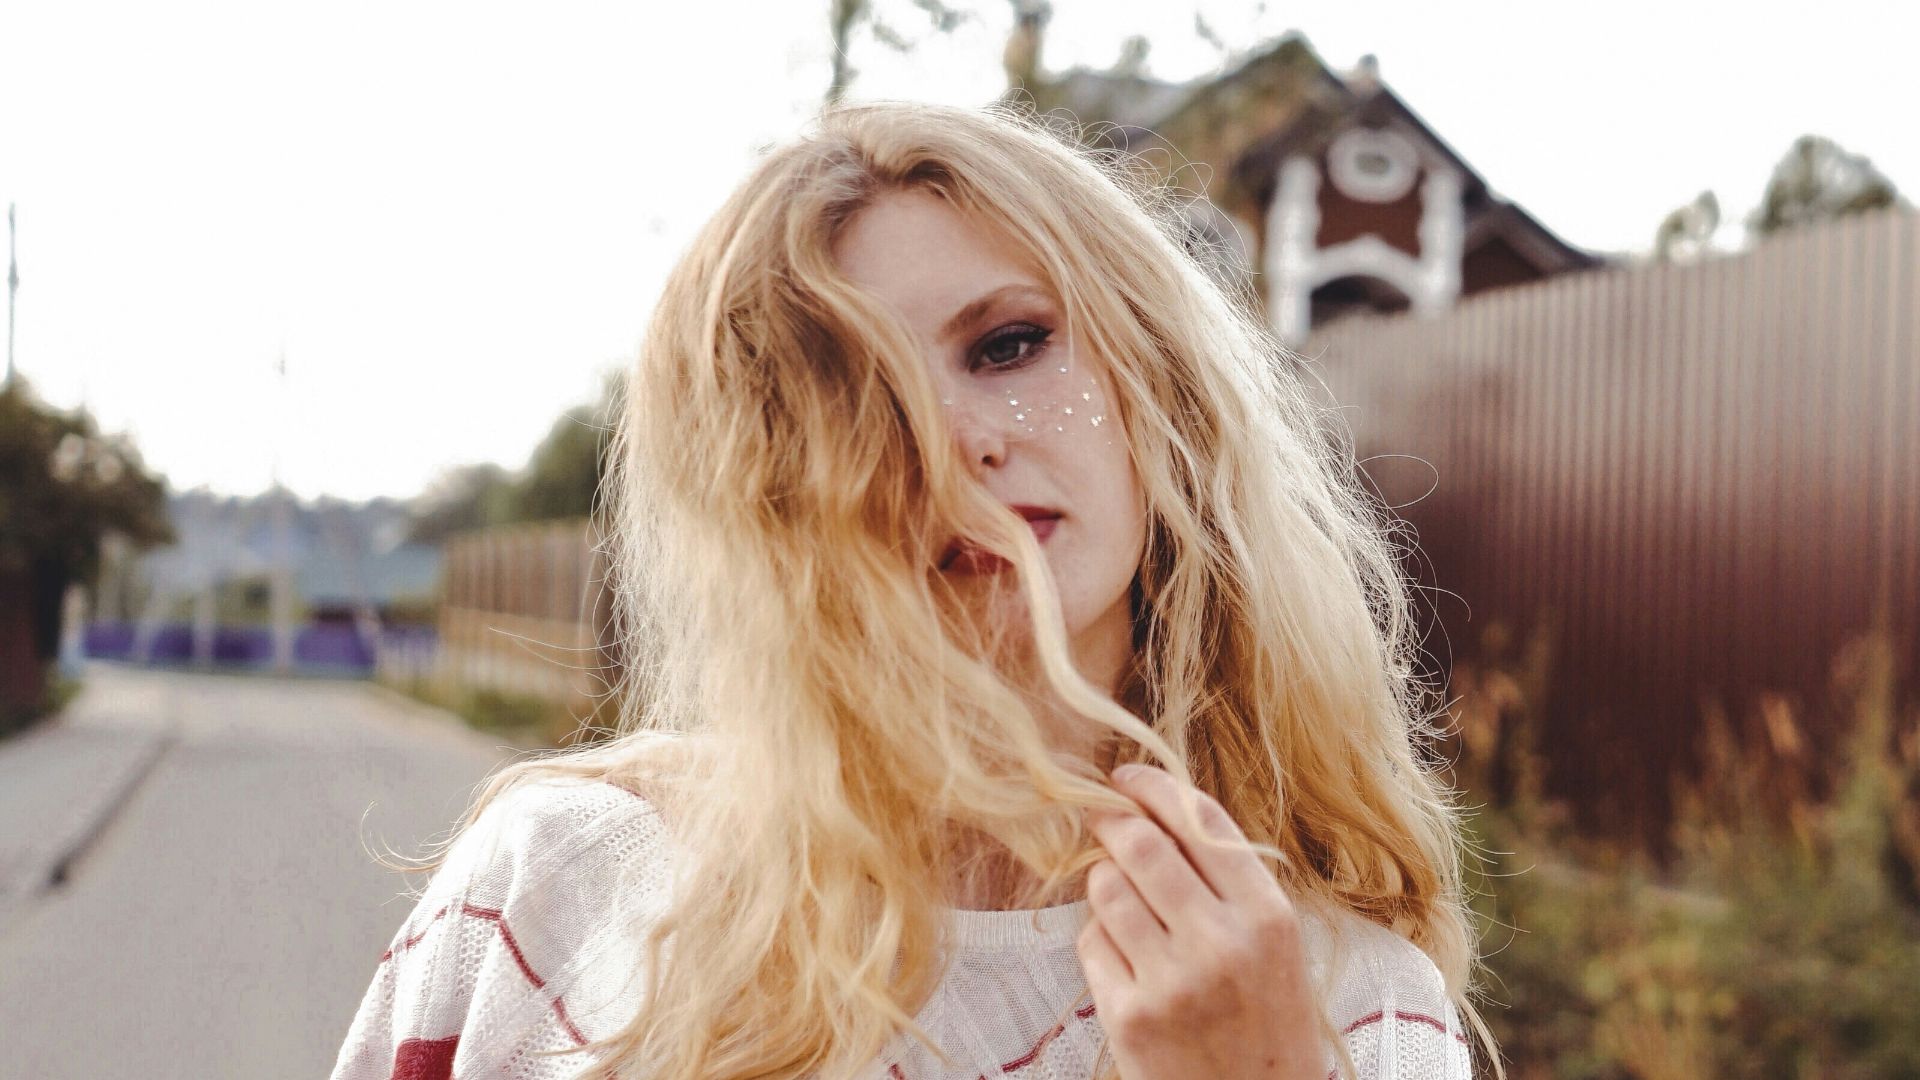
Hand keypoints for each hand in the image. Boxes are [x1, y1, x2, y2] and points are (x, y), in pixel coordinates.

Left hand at [1077, 764, 1320, 1079]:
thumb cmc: (1266, 1021)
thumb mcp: (1273, 945)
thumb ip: (1227, 882)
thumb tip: (1158, 809)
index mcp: (1267, 917)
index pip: (1200, 822)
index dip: (1154, 786)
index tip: (1126, 777)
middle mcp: (1221, 943)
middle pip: (1140, 845)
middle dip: (1111, 822)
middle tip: (1100, 816)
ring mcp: (1171, 981)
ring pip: (1106, 889)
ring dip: (1105, 883)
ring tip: (1124, 903)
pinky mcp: (1130, 1016)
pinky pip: (1091, 943)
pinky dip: (1100, 941)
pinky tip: (1127, 962)